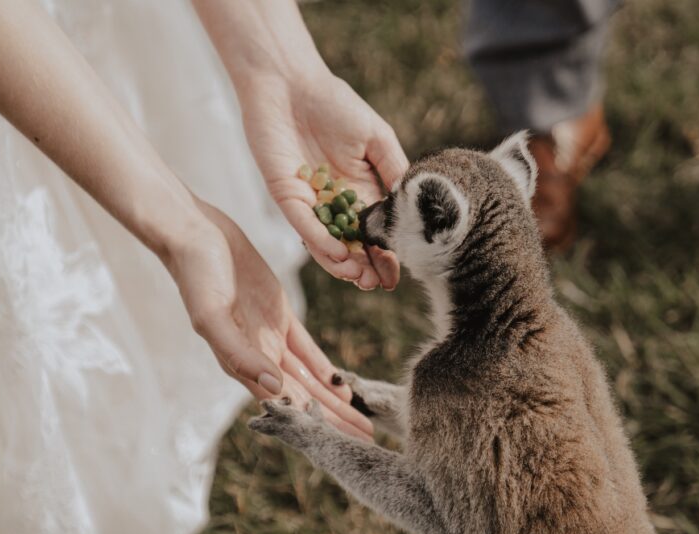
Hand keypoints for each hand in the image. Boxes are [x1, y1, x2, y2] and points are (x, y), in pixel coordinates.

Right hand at [163, 196, 373, 438]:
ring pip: (310, 379)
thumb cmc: (196, 275)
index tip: (339, 444)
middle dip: (333, 421)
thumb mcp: (213, 316)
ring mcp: (269, 338)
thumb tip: (274, 388)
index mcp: (241, 365)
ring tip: (362, 422)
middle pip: (303, 398)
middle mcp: (257, 358)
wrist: (195, 234)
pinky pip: (307, 350)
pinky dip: (325, 368)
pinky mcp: (279, 315)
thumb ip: (241, 354)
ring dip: (335, 401)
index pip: (284, 404)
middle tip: (366, 442)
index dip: (312, 425)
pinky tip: (344, 386)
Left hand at [237, 72, 406, 290]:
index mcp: (360, 191)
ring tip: (361, 279)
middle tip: (379, 286)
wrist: (290, 82)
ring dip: (344, 265)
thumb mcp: (377, 138)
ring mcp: (310, 203)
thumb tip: (413, 208)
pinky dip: (322, 243)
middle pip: (352, 246)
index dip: (387, 255)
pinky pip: (305, 226)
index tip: (398, 276)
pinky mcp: (285, 197)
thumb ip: (394, 170)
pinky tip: (340, 256)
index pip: (376, 233)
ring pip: (326, 244)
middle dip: (365, 269)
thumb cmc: (335, 103)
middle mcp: (335, 204)